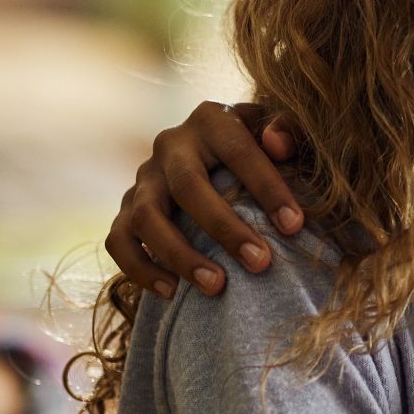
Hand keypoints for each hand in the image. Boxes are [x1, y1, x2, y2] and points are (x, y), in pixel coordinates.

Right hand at [105, 101, 307, 300]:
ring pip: (145, 216)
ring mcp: (143, 178)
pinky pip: (119, 241)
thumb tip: (278, 144)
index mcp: (211, 120)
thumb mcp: (281, 132)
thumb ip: (290, 130)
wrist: (219, 157)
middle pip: (188, 186)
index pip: (238, 151)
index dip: (267, 188)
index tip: (295, 226)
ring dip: (179, 255)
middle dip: (224, 228)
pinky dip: (140, 269)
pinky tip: (173, 293)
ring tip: (216, 286)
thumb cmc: (263, 149)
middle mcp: (170, 145)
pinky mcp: (124, 210)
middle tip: (260, 263)